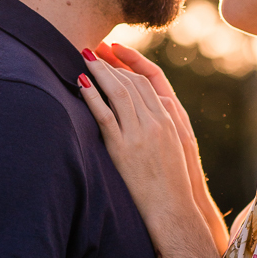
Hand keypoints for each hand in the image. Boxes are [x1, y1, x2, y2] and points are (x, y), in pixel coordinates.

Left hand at [96, 43, 228, 253]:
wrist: (174, 209)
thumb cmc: (173, 182)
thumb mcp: (174, 146)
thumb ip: (161, 125)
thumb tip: (144, 110)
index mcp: (170, 119)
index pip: (147, 81)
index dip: (128, 64)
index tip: (113, 52)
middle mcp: (157, 121)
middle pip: (132, 82)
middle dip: (111, 62)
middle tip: (93, 48)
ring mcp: (140, 134)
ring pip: (119, 93)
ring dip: (100, 72)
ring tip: (83, 57)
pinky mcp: (124, 149)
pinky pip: (106, 116)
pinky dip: (93, 97)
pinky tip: (81, 85)